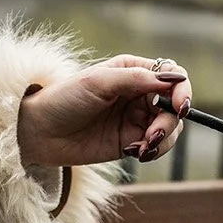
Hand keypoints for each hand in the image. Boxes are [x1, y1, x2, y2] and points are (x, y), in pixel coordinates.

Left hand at [15, 56, 191, 167]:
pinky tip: (134, 152)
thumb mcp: (98, 83)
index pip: (172, 75)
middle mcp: (138, 93)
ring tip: (140, 148)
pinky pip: (158, 146)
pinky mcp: (132, 140)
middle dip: (169, 123)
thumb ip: (136, 78)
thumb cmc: (64, 98)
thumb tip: (174, 77)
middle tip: (150, 135)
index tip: (180, 106)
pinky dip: (153, 151)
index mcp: (132, 70)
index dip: (182, 90)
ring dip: (162, 140)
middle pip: (176, 106)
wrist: (40, 131)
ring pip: (171, 129)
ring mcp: (136, 118)